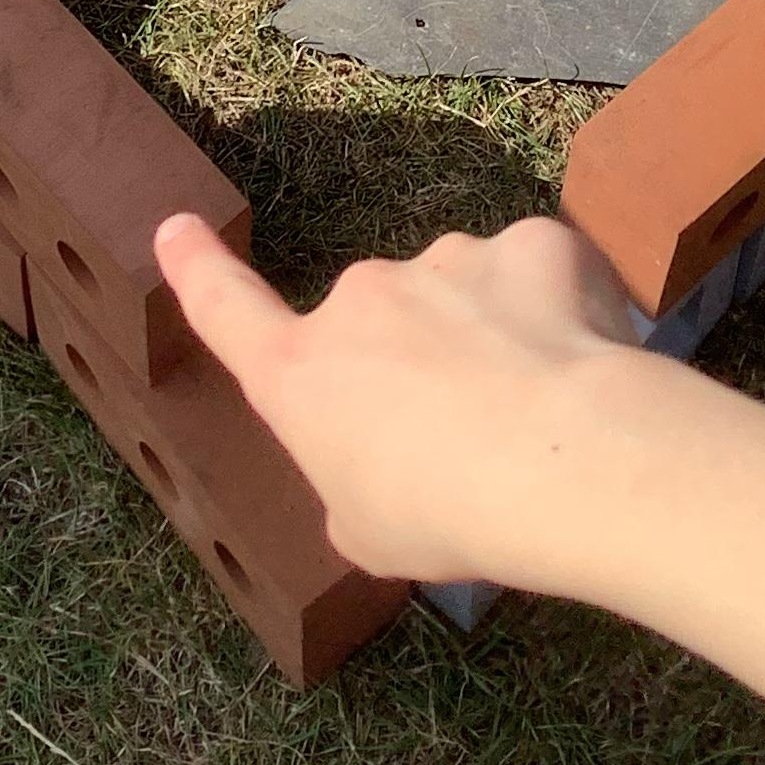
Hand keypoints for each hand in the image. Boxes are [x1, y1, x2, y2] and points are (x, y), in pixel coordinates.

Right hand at [155, 211, 644, 589]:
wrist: (560, 458)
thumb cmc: (445, 516)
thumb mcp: (372, 535)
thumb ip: (356, 484)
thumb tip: (380, 466)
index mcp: (303, 373)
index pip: (229, 311)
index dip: (198, 270)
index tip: (176, 229)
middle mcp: (364, 298)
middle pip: (384, 321)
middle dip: (420, 362)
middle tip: (476, 437)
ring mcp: (448, 259)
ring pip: (465, 294)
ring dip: (494, 337)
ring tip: (545, 414)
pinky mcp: (533, 243)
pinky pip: (540, 276)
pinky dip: (561, 312)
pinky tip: (588, 364)